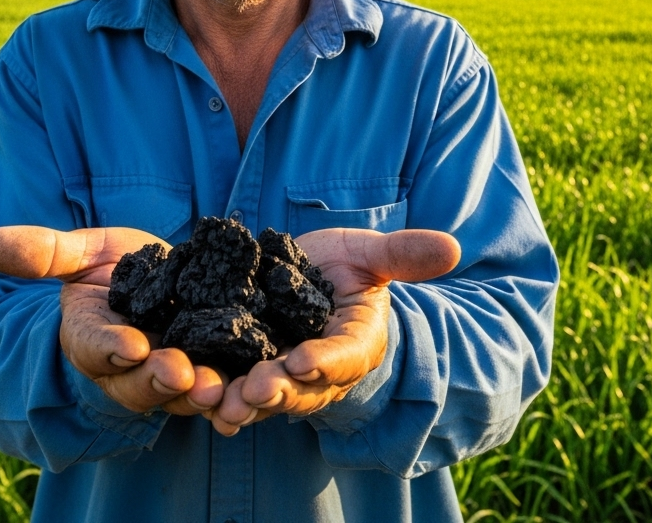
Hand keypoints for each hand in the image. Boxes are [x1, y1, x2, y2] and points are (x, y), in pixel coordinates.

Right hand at [0, 225, 226, 416]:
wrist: (163, 281)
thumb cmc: (115, 269)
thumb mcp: (83, 253)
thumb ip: (44, 252)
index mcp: (93, 337)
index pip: (94, 346)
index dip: (109, 347)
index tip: (127, 344)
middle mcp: (131, 366)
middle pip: (140, 382)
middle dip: (158, 378)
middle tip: (180, 372)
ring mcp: (172, 371)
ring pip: (182, 392)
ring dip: (198, 393)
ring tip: (216, 388)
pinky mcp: (211, 368)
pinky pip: (221, 387)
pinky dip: (234, 394)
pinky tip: (252, 393)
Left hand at [210, 227, 459, 435]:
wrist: (308, 276)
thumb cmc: (346, 267)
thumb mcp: (370, 254)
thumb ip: (402, 254)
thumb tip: (453, 248)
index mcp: (355, 343)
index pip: (344, 356)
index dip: (326, 361)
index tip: (305, 361)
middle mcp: (320, 370)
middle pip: (302, 389)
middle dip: (280, 391)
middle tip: (257, 389)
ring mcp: (282, 373)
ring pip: (265, 397)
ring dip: (244, 403)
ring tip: (224, 404)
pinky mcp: (247, 367)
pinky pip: (234, 386)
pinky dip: (219, 394)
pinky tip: (199, 396)